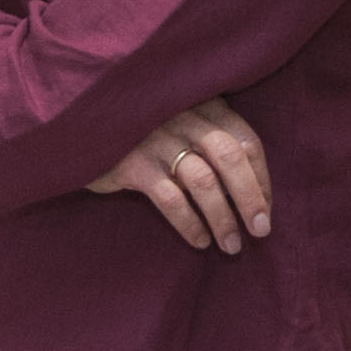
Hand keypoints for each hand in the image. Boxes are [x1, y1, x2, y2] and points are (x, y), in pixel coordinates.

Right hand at [86, 99, 271, 253]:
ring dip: (223, 219)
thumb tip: (252, 190)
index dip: (262, 177)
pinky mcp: (132, 164)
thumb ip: (211, 137)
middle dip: (251, 198)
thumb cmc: (142, 129)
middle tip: (261, 230)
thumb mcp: (180, 120)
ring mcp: (157, 140)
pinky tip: (199, 240)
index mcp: (203, 105)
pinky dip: (190, 224)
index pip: (247, 140)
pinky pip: (171, 199)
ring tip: (231, 245)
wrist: (84, 125)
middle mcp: (183, 117)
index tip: (266, 208)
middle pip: (231, 158)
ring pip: (204, 183)